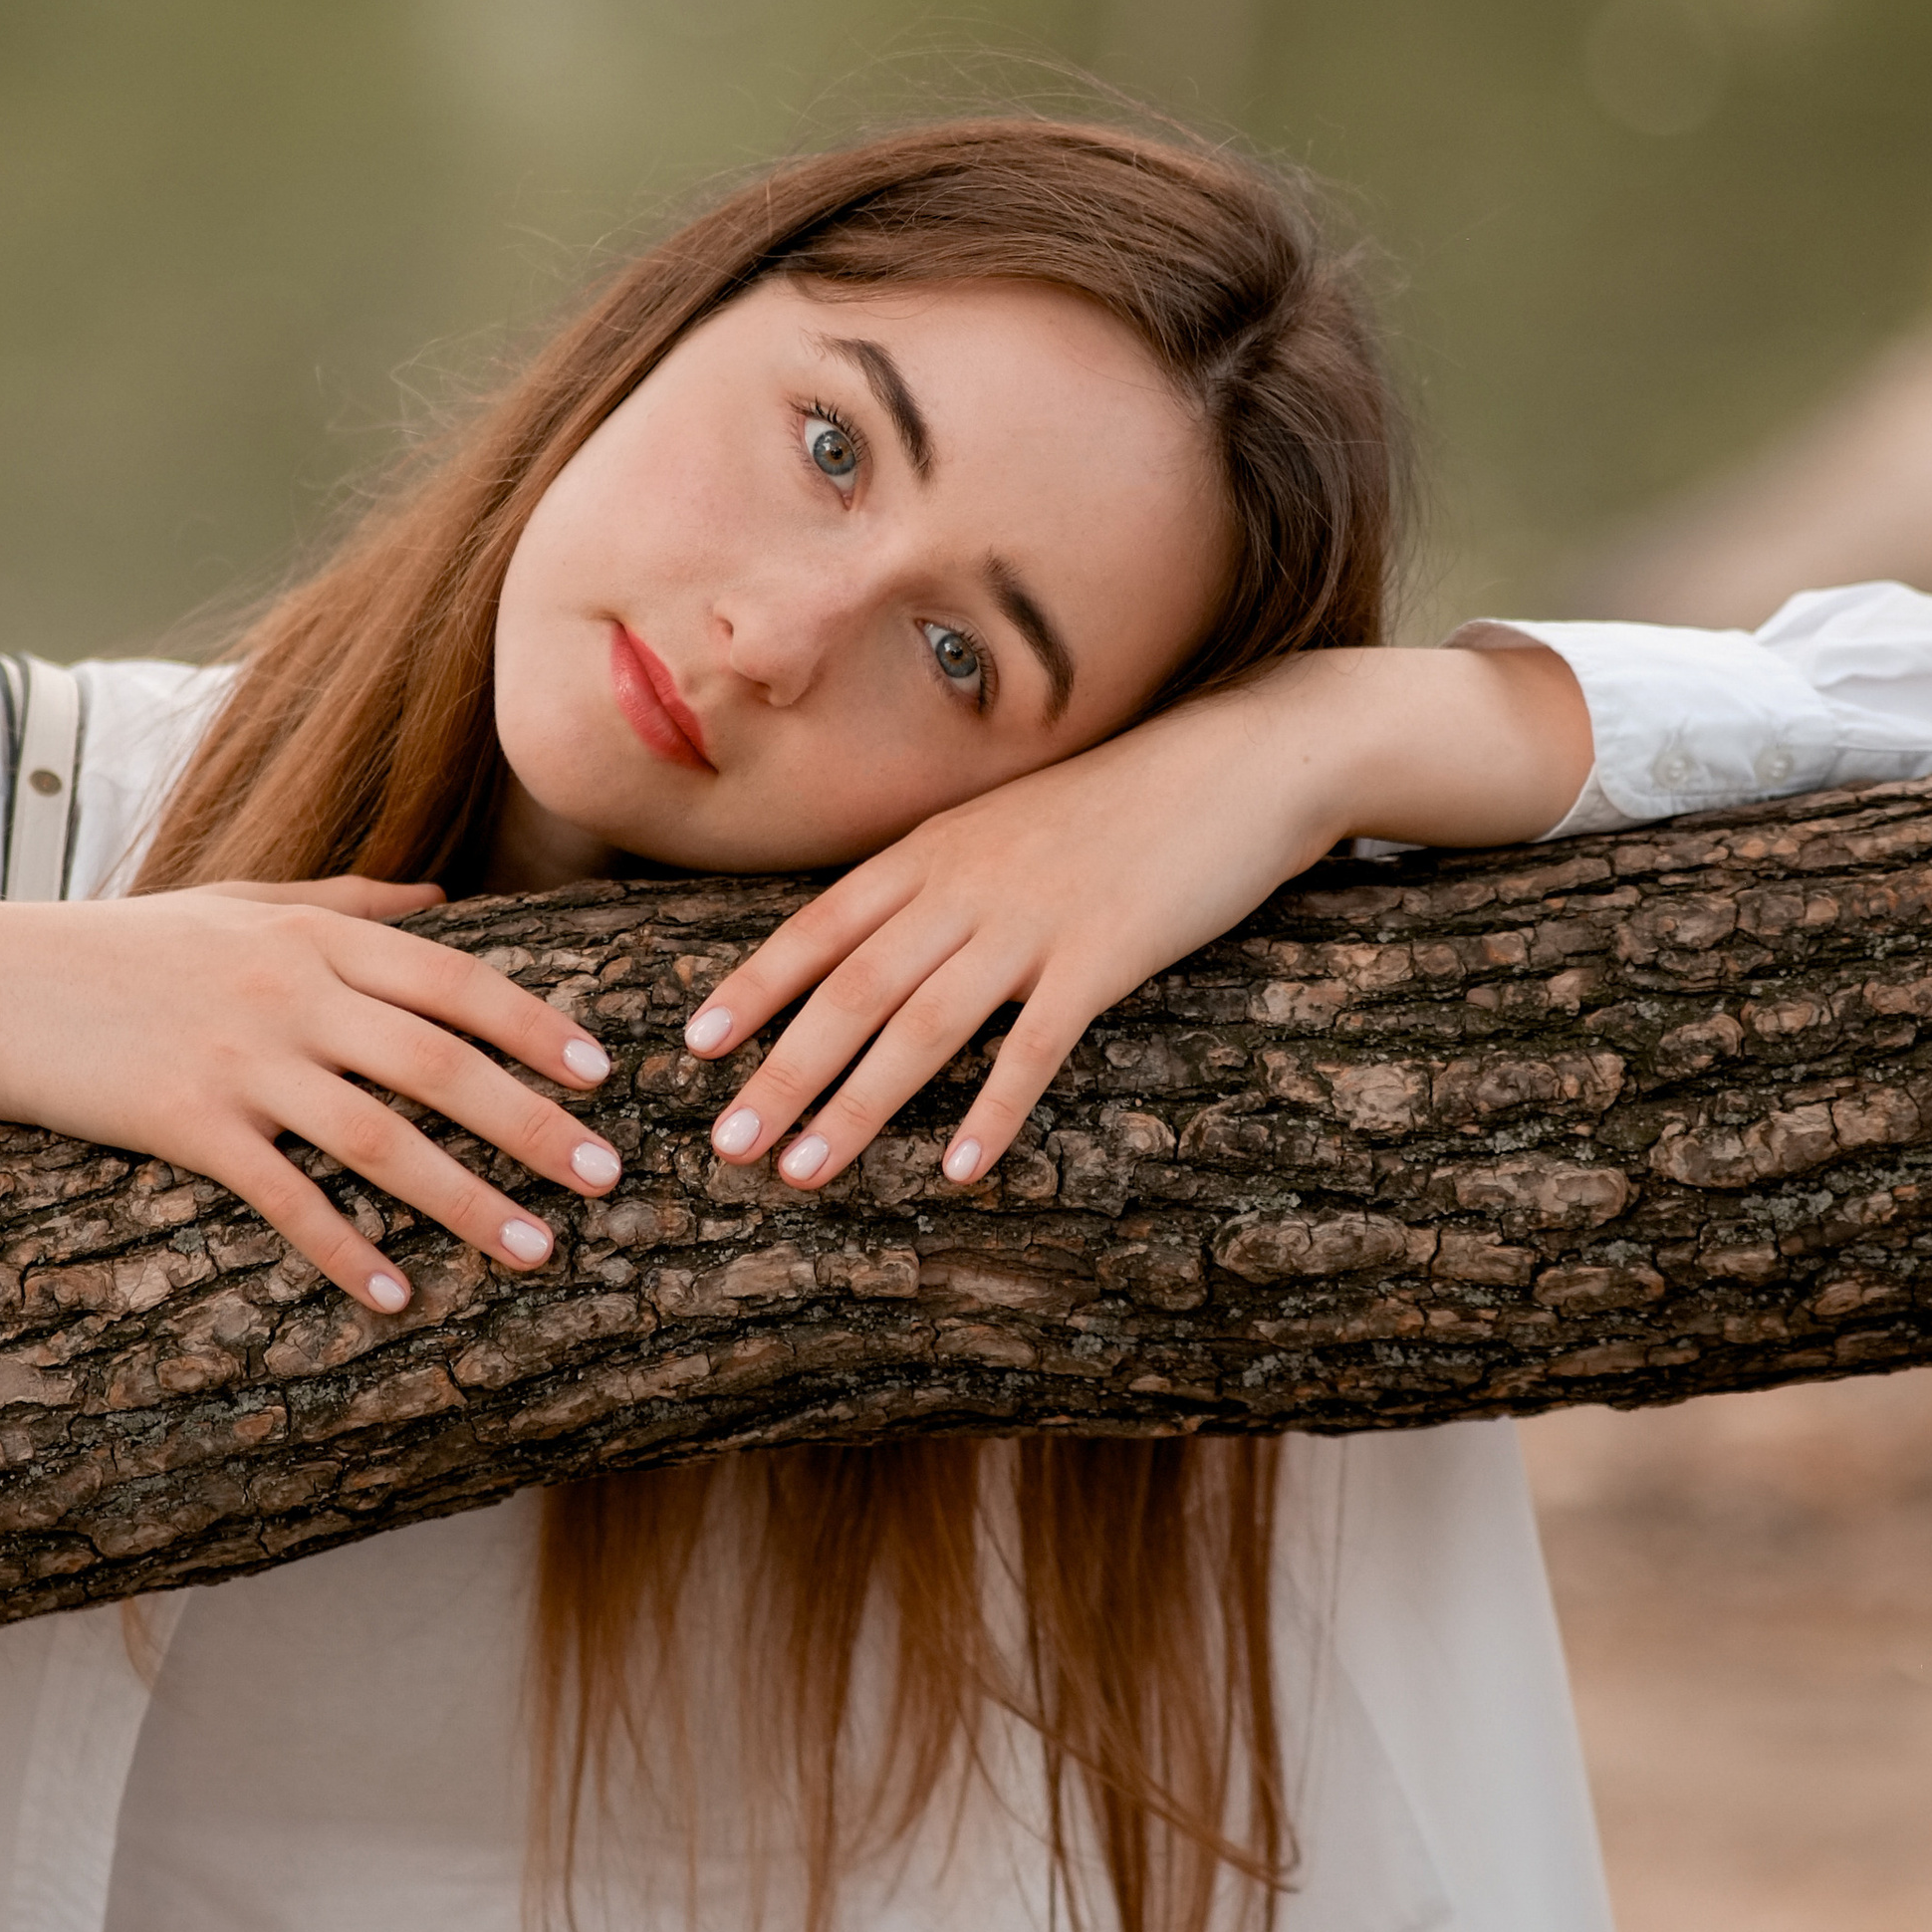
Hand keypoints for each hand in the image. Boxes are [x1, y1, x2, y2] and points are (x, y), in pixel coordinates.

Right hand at [0, 879, 619, 1310]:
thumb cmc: (122, 943)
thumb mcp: (239, 901)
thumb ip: (347, 903)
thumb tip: (442, 902)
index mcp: (315, 938)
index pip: (455, 982)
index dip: (535, 1028)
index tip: (601, 1076)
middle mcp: (293, 994)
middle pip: (442, 1064)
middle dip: (532, 1125)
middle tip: (604, 1177)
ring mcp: (242, 1062)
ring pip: (382, 1139)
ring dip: (465, 1202)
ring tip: (533, 1251)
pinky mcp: (188, 1124)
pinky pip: (287, 1198)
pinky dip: (345, 1250)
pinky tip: (395, 1297)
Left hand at [682, 641, 1589, 1189]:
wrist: (1239, 759)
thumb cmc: (1124, 796)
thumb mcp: (1011, 821)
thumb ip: (946, 873)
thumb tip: (881, 932)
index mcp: (936, 849)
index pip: (820, 925)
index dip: (754, 987)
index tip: (693, 1046)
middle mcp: (967, 883)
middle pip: (852, 989)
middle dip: (782, 1071)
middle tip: (723, 1144)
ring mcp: (1035, 920)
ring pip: (922, 1025)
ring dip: (856, 1106)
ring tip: (803, 1171)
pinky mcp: (1106, 955)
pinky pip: (1035, 1046)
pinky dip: (991, 1110)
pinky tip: (955, 1170)